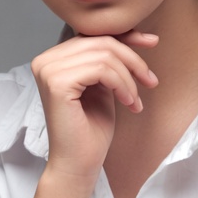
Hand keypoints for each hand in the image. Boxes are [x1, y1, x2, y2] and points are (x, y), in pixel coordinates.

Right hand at [31, 30, 158, 180]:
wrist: (79, 164)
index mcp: (54, 58)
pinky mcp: (56, 82)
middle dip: (133, 60)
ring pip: (105, 55)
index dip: (126, 36)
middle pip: (101, 42)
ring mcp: (48, 70)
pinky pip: (101, 69)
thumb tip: (135, 33)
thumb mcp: (104, 85)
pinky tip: (128, 102)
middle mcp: (45, 60)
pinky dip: (122, 85)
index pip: (94, 35)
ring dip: (129, 78)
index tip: (152, 42)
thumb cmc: (91, 129)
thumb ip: (108, 60)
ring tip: (135, 100)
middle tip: (151, 81)